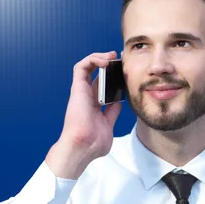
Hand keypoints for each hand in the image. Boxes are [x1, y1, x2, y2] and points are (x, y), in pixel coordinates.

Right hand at [49, 51, 122, 176]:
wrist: (84, 148)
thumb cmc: (93, 143)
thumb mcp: (108, 125)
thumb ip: (112, 113)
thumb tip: (118, 103)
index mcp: (94, 105)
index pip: (103, 84)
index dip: (114, 75)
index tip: (126, 70)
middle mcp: (87, 96)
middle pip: (98, 73)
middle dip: (109, 63)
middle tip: (123, 59)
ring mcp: (81, 91)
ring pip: (88, 65)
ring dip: (100, 57)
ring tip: (113, 56)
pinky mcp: (77, 88)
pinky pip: (82, 66)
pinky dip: (93, 59)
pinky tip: (106, 61)